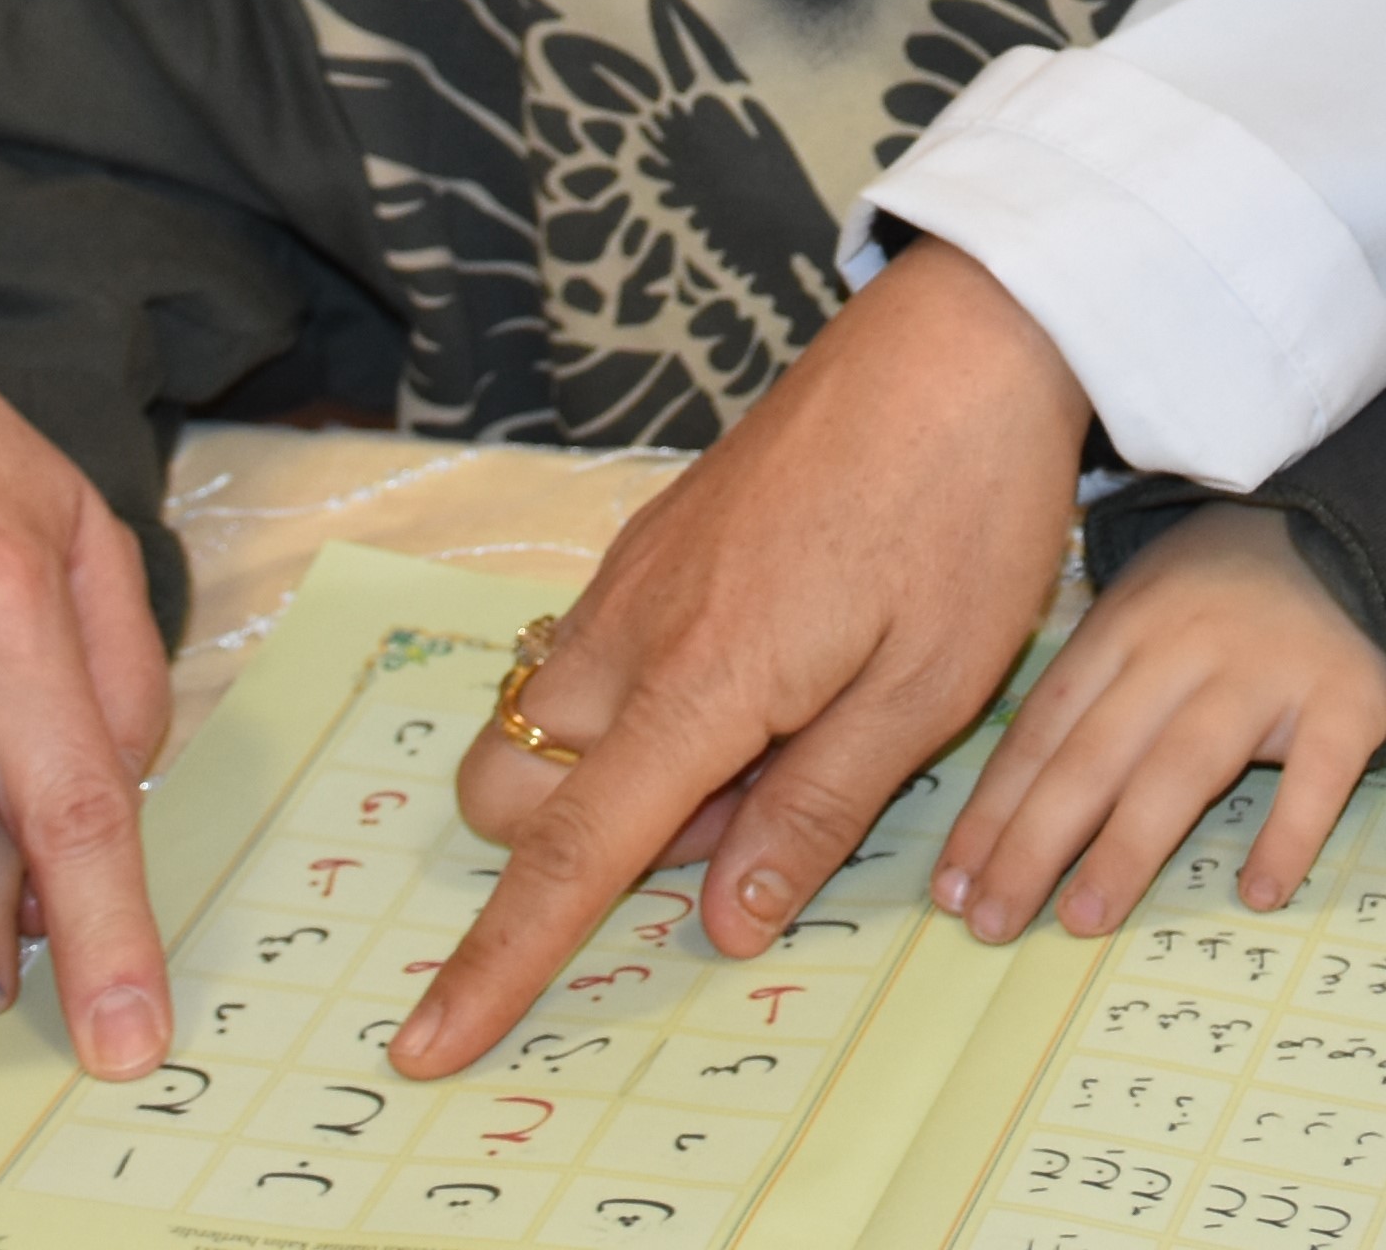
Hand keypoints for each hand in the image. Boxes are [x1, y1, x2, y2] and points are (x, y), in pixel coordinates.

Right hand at [395, 240, 1088, 1077]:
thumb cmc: (960, 512)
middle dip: (582, 845)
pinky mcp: (655, 539)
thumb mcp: (923, 693)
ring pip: (548, 721)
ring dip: (623, 773)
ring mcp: (634, 574)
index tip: (424, 1044)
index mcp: (700, 679)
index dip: (496, 961)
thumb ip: (812, 813)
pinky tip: (770, 668)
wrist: (960, 342)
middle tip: (745, 806)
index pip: (567, 853)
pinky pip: (596, 657)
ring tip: (777, 731)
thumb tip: (720, 923)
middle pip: (513, 790)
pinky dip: (645, 705)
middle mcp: (635, 626)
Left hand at [941, 505, 1385, 942]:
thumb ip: (1080, 703)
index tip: (952, 886)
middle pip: (1096, 753)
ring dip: (1128, 847)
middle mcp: (1184, 648)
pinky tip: (1258, 893)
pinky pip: (1317, 775)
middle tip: (991, 920)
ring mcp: (1266, 674)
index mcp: (1121, 629)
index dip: (993, 811)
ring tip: (1083, 918)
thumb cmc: (1214, 601)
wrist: (1345, 534)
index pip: (1043, 730)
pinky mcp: (1346, 701)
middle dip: (1034, 842)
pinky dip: (1289, 834)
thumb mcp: (1134, 618)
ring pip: (1185, 765)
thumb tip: (995, 823)